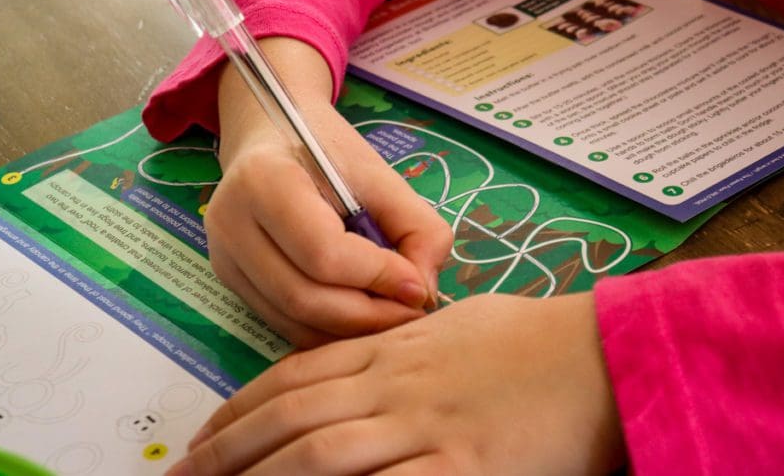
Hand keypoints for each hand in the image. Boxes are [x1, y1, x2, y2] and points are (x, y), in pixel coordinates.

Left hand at [169, 293, 625, 475]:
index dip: (242, 405)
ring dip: (262, 475)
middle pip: (294, 415)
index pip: (297, 373)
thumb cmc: (535, 336)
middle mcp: (396, 384)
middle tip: (184, 474)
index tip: (206, 433)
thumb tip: (382, 348)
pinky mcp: (461, 467)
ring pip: (321, 452)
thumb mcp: (462, 323)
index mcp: (395, 347)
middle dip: (230, 448)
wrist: (599, 353)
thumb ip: (412, 340)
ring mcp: (424, 426)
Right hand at [205, 38, 453, 347]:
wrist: (270, 134)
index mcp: (265, 180)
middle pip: (304, 297)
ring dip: (350, 330)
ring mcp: (222, 256)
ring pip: (292, 320)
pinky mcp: (229, 280)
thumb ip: (416, 228)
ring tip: (391, 314)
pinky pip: (282, 323)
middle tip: (411, 311)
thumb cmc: (327, 151)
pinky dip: (327, 331)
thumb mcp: (380, 175)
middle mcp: (230, 223)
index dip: (377, 277)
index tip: (417, 285)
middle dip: (367, 315)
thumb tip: (423, 292)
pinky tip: (360, 316)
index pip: (323, 252)